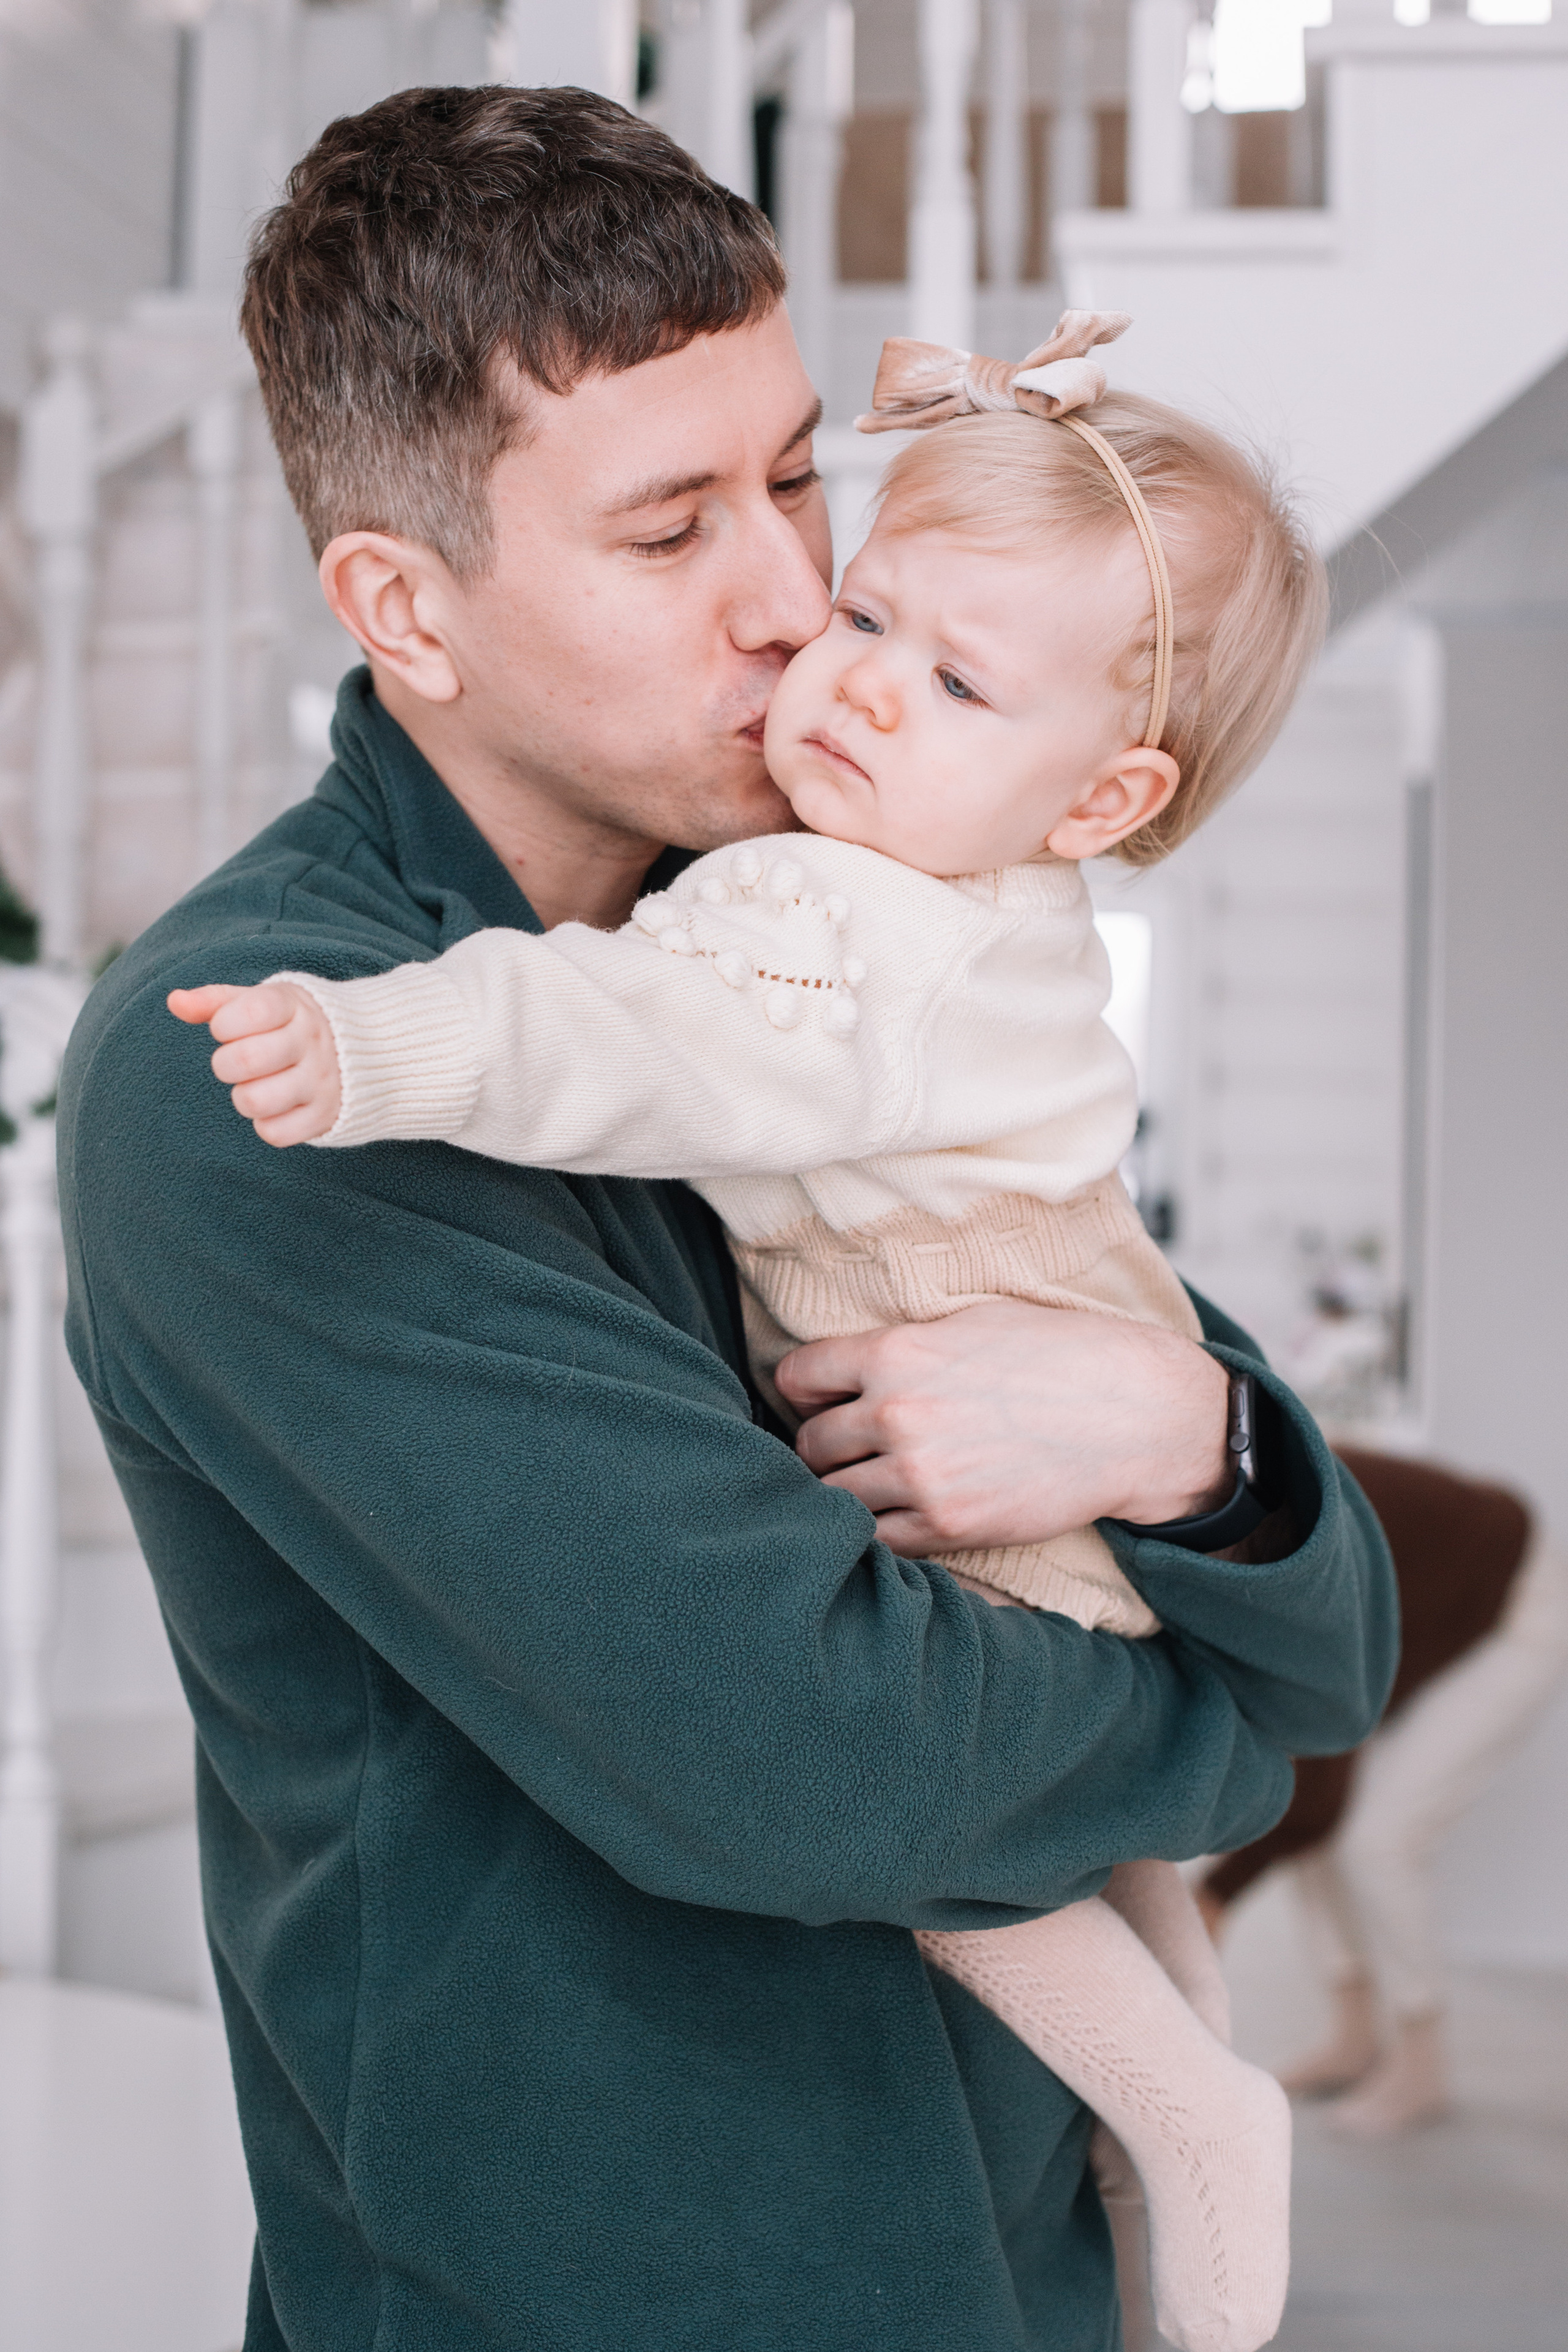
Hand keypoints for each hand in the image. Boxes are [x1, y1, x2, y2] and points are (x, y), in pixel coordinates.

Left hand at [167, 982, 341, 1145]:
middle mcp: (313, 1042)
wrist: (364, 1050)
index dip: (224, 1024)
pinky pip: (275, 1133)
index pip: (251, 1012)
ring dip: (243, 1096)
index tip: (228, 1028)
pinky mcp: (325, 1116)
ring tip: (256, 1085)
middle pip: (244, 1060)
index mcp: (295, 1006)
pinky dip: (266, 1124)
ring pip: (254, 1101)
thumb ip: (215, 1001)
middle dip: (225, 1064)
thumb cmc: (289, 1024)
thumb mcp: (259, 1002)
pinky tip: (275, 1107)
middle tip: (237, 1062)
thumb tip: (174, 1000)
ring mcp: (322, 1081)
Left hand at [775, 1300, 1231, 1557]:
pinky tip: (898, 1515)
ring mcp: (920, 1474)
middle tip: (843, 1450)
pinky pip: (880, 1539)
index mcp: (895, 1352)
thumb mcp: (972, 1321)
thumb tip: (852, 1361)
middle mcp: (897, 1413)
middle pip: (811, 1443)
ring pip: (836, 1497)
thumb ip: (904, 1343)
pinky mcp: (949, 1524)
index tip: (815, 1400)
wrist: (1132, 1413)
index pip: (798, 1376)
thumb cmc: (1058, 1355)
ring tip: (867, 1485)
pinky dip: (880, 1530)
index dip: (802, 1390)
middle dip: (821, 1447)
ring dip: (845, 1493)